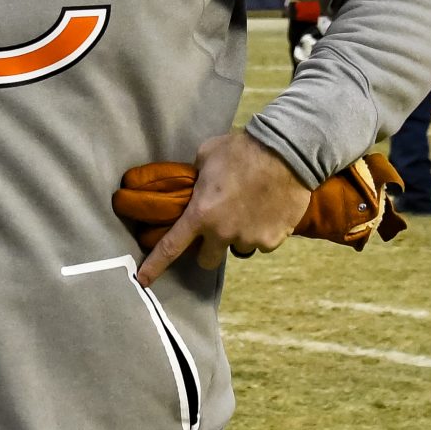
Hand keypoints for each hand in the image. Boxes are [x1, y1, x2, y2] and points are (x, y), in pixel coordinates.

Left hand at [136, 131, 312, 285]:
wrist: (287, 152)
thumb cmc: (243, 149)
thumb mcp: (207, 155)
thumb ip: (196, 176)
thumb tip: (195, 183)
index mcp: (201, 214)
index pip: (170, 247)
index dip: (154, 266)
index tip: (143, 280)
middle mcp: (222, 233)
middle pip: (207, 260)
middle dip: (209, 248)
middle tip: (217, 228)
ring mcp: (249, 239)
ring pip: (238, 248)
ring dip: (239, 236)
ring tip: (250, 210)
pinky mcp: (273, 240)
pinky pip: (262, 242)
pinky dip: (263, 231)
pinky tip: (268, 210)